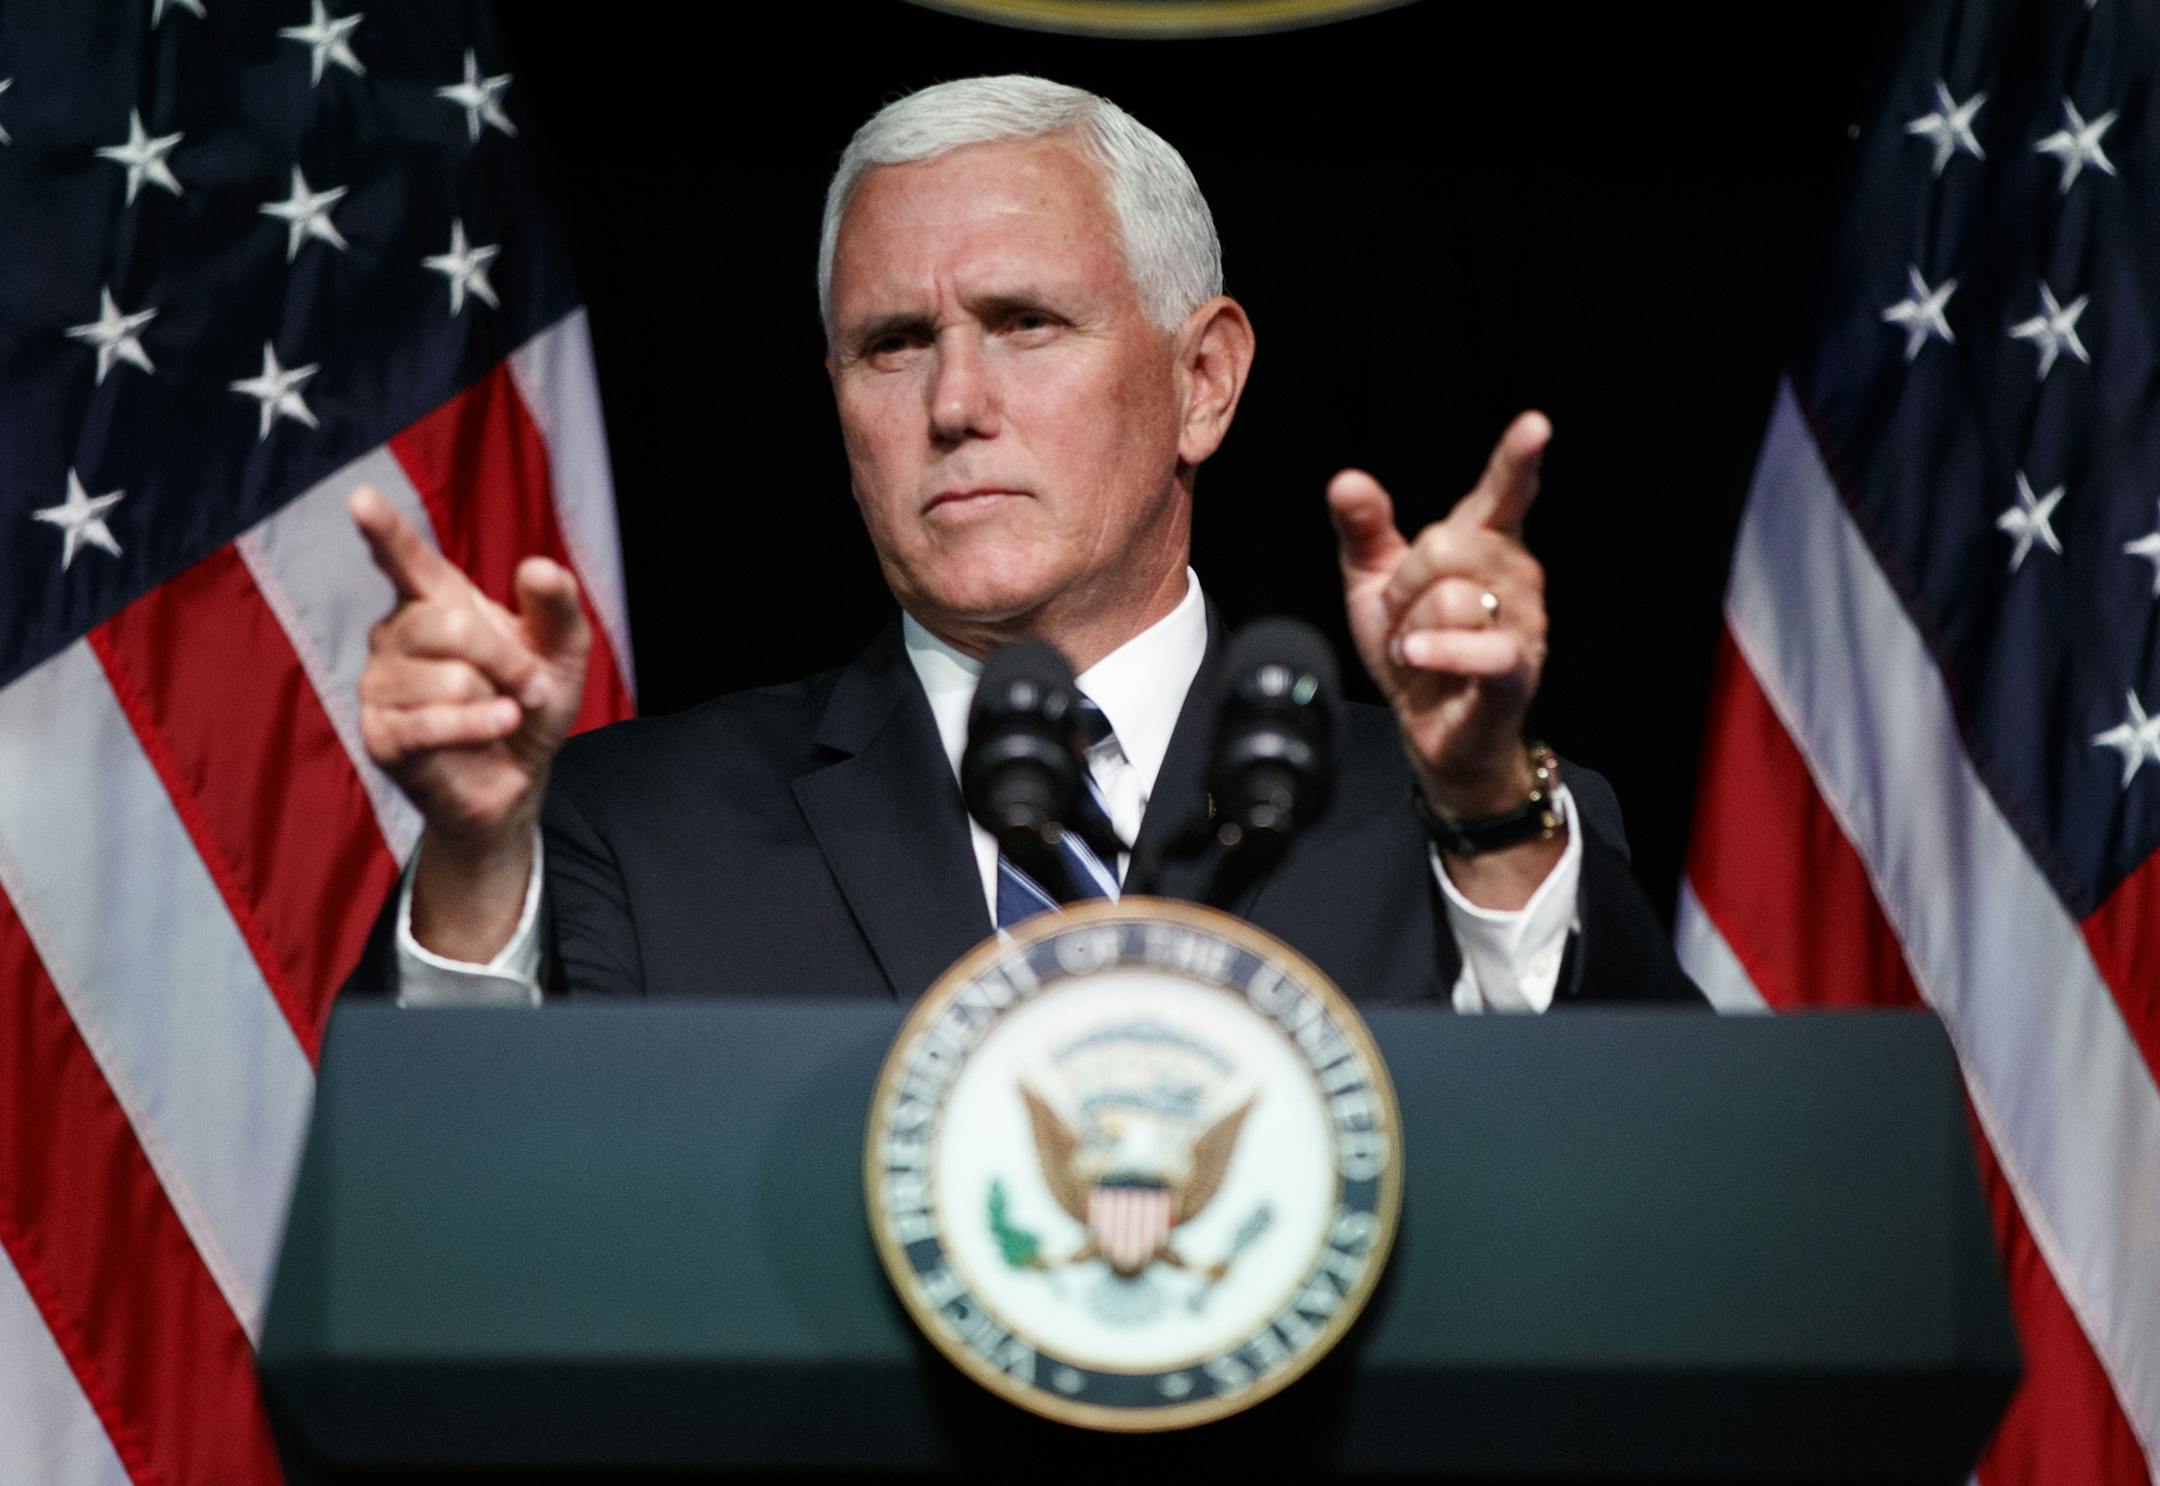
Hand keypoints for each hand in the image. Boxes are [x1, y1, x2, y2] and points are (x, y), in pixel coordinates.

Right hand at [351, 486, 589, 956]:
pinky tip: (496, 727)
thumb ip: (556, 606)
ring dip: (496, 701)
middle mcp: (397, 634)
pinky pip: (431, 722)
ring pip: (447, 677)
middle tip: (531, 686)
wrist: (518, 778)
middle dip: (506, 658)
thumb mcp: (561, 651)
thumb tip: (538, 567)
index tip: (360, 499)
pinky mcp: (382, 735)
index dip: (384, 531)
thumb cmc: (529, 703)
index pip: (405, 559)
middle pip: (448, 625)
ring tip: (501, 715)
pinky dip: (477, 726)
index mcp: (434, 602)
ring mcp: (381, 684)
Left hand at [1327, 412, 1550, 820]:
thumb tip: (1346, 480)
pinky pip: (1482, 647)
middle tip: (1404, 618)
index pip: (1502, 494)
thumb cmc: (1414, 646)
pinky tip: (1419, 655)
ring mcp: (1523, 623)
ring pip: (1452, 597)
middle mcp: (1515, 575)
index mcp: (1483, 543)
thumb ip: (1365, 530)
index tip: (1535, 426)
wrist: (1426, 726)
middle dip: (1404, 583)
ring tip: (1421, 650)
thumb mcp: (1374, 583)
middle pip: (1446, 545)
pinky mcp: (1518, 670)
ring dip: (1415, 629)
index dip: (1517, 460)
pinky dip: (1440, 652)